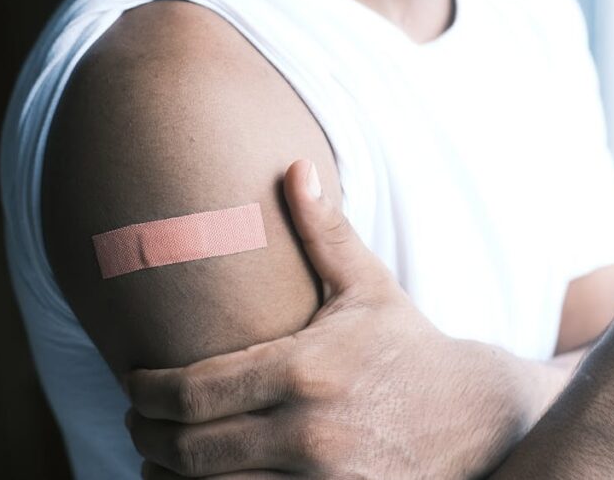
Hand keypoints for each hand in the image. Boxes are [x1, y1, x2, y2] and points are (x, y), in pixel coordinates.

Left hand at [124, 160, 544, 478]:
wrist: (481, 418)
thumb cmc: (410, 346)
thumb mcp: (368, 287)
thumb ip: (324, 231)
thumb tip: (293, 165)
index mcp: (306, 369)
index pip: (193, 389)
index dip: (146, 391)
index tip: (132, 384)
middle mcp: (310, 431)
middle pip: (190, 447)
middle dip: (147, 434)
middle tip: (134, 421)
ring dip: (169, 476)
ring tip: (156, 456)